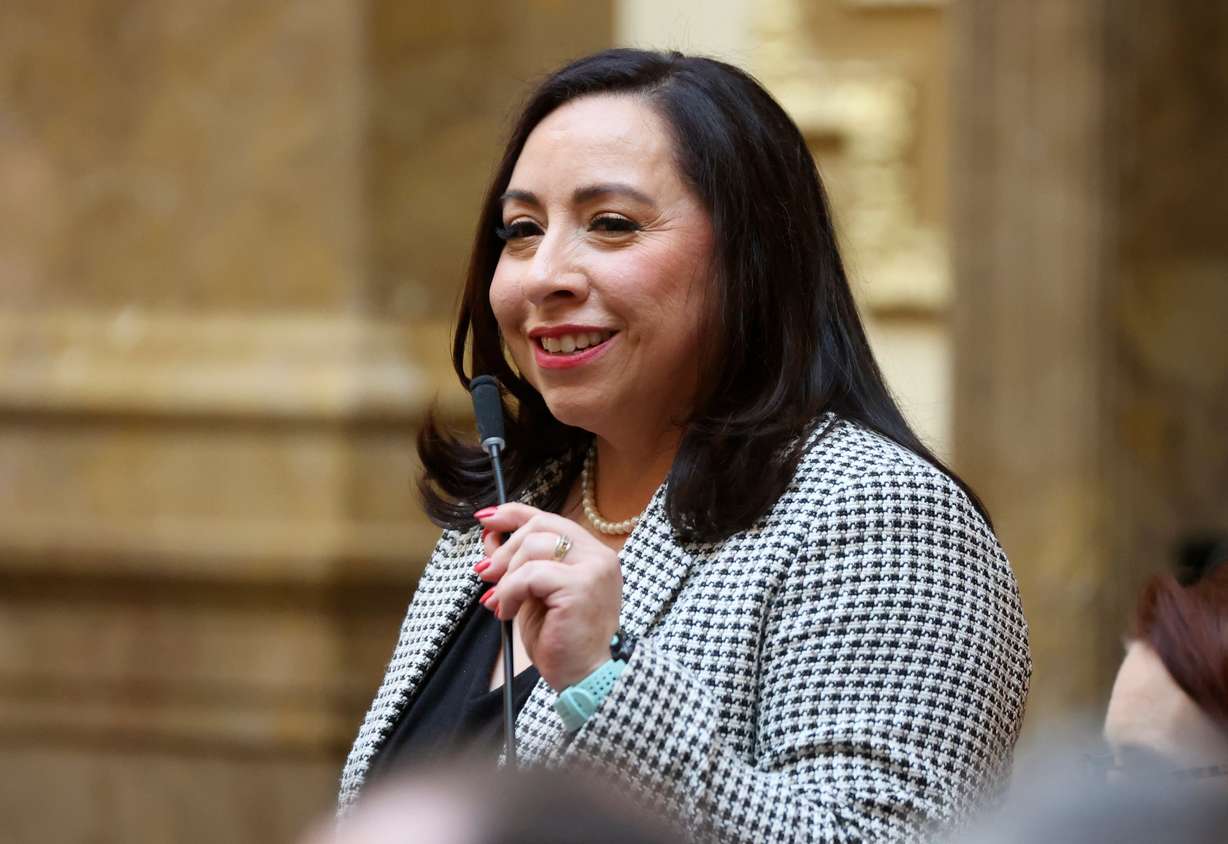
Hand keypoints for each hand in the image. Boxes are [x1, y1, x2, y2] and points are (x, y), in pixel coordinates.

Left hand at [475, 503, 620, 689]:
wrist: (585, 678)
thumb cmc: (563, 641)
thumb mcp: (535, 594)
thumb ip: (520, 565)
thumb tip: (490, 537)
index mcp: (591, 555)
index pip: (549, 519)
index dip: (514, 514)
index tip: (485, 519)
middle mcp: (598, 556)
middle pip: (540, 526)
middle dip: (505, 549)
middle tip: (486, 575)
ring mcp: (593, 569)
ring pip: (534, 547)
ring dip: (507, 575)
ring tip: (500, 602)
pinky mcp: (580, 586)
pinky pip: (530, 574)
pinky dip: (510, 591)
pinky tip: (506, 611)